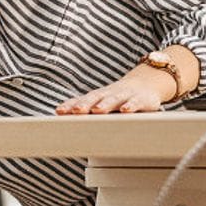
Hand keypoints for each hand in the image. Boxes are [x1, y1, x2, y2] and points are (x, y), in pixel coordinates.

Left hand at [56, 64, 174, 114]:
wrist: (145, 84)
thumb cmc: (119, 98)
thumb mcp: (103, 103)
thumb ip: (87, 111)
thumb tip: (65, 121)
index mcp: (99, 96)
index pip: (82, 99)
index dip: (71, 105)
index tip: (60, 111)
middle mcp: (109, 94)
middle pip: (95, 98)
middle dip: (84, 104)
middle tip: (75, 111)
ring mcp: (125, 95)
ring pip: (114, 99)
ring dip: (105, 104)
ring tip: (97, 111)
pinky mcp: (141, 99)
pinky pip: (135, 102)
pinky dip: (130, 106)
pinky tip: (125, 111)